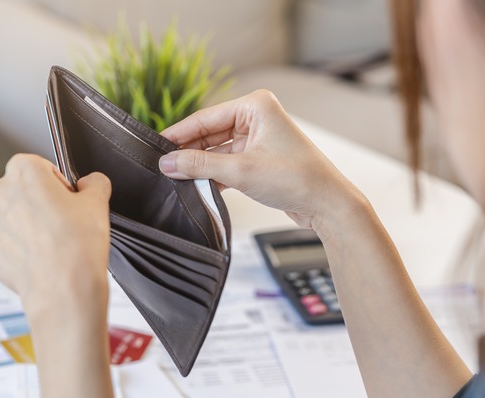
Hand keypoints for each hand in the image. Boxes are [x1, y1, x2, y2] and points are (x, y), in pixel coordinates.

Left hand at [0, 154, 111, 332]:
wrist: (64, 290)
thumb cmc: (77, 246)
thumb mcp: (98, 202)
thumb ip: (94, 182)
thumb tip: (91, 183)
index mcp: (23, 170)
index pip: (40, 168)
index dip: (56, 185)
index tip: (66, 201)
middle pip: (18, 191)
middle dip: (35, 204)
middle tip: (59, 225)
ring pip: (6, 217)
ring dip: (22, 226)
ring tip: (47, 244)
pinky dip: (11, 250)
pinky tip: (32, 258)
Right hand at [159, 90, 364, 230]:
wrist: (327, 205)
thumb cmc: (296, 179)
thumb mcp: (240, 171)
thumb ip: (200, 166)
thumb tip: (168, 162)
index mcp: (255, 106)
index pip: (206, 118)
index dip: (179, 134)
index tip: (157, 146)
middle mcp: (257, 117)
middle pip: (210, 133)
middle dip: (189, 151)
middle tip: (163, 166)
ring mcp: (258, 137)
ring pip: (217, 149)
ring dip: (200, 165)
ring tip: (177, 178)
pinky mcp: (259, 158)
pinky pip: (227, 161)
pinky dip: (214, 173)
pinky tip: (197, 185)